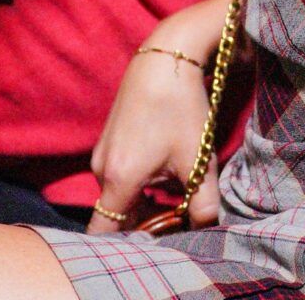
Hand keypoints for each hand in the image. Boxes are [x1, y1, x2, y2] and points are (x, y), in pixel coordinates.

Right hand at [85, 36, 218, 233]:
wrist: (165, 59)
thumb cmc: (181, 109)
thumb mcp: (198, 161)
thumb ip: (203, 205)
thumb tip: (204, 230)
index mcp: (119, 180)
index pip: (104, 233)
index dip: (128, 244)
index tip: (156, 242)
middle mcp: (101, 169)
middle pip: (116, 215)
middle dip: (146, 221)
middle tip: (179, 214)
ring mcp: (102, 153)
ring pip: (119, 193)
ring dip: (145, 200)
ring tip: (178, 189)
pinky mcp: (108, 139)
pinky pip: (118, 175)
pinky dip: (139, 182)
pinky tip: (166, 167)